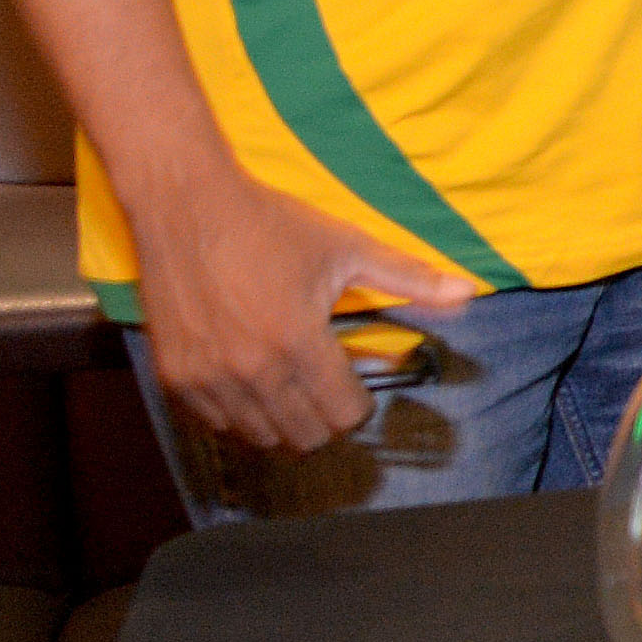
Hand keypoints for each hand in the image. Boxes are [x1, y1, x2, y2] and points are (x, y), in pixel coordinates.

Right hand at [132, 173, 474, 454]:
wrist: (187, 204)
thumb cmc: (270, 223)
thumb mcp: (347, 247)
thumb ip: (409, 278)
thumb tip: (468, 294)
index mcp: (297, 342)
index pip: (342, 415)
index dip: (358, 403)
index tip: (355, 385)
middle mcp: (250, 370)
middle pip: (303, 437)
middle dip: (324, 418)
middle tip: (325, 388)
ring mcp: (206, 378)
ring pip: (258, 438)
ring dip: (281, 422)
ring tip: (289, 386)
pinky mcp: (173, 377)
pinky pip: (215, 425)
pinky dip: (238, 415)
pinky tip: (250, 383)